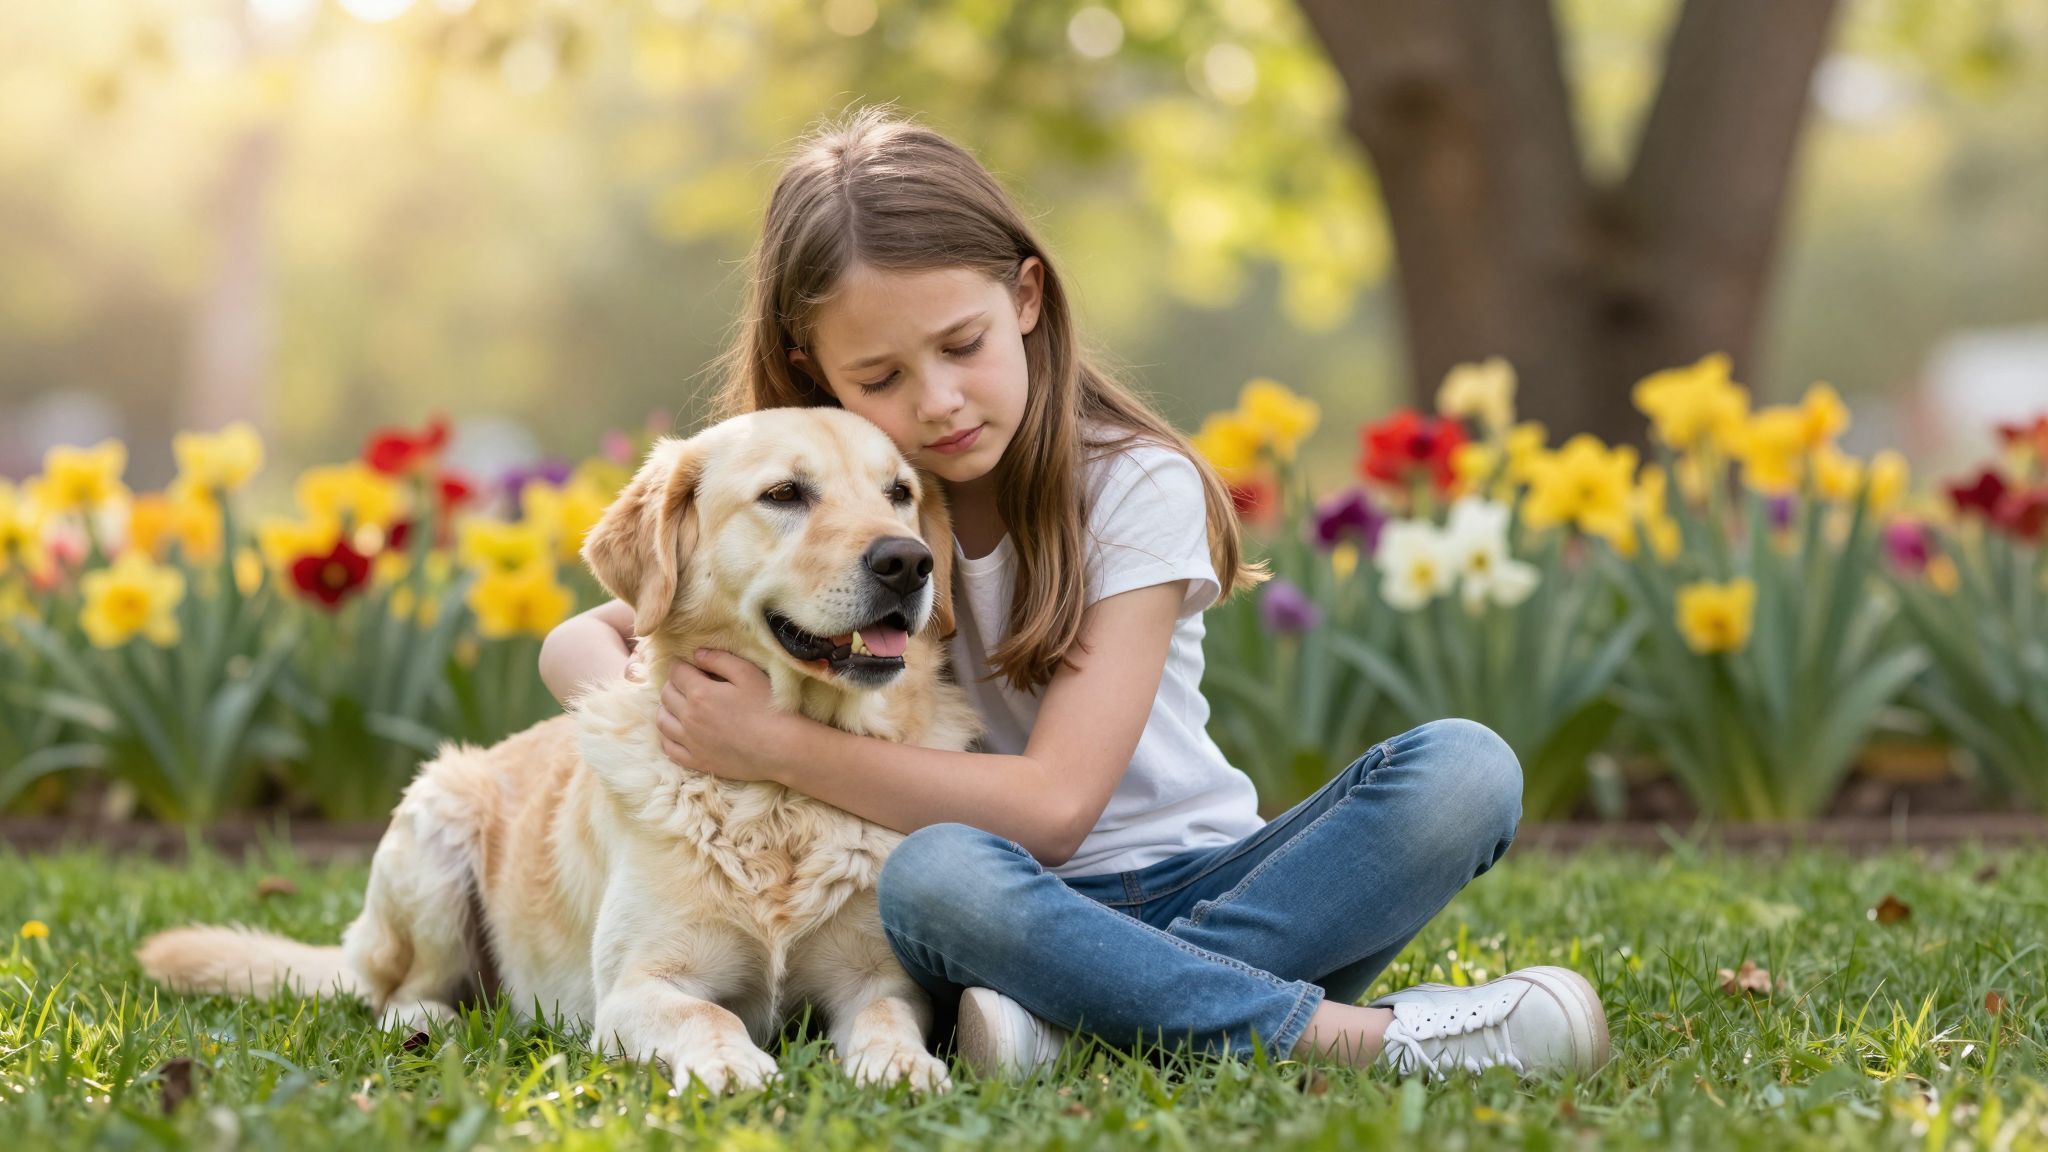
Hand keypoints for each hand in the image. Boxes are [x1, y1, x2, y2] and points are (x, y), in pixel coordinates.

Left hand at [657, 649, 789, 782]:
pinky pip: (669, 748)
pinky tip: (677, 732)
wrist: (780, 748)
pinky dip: (667, 737)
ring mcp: (691, 742)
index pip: (676, 672)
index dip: (680, 664)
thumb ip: (719, 659)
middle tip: (686, 683)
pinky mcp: (697, 761)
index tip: (687, 664)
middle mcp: (689, 717)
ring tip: (679, 705)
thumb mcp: (747, 673)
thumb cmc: (768, 707)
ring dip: (667, 708)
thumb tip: (697, 654)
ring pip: (662, 721)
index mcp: (700, 693)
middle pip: (666, 694)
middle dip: (673, 684)